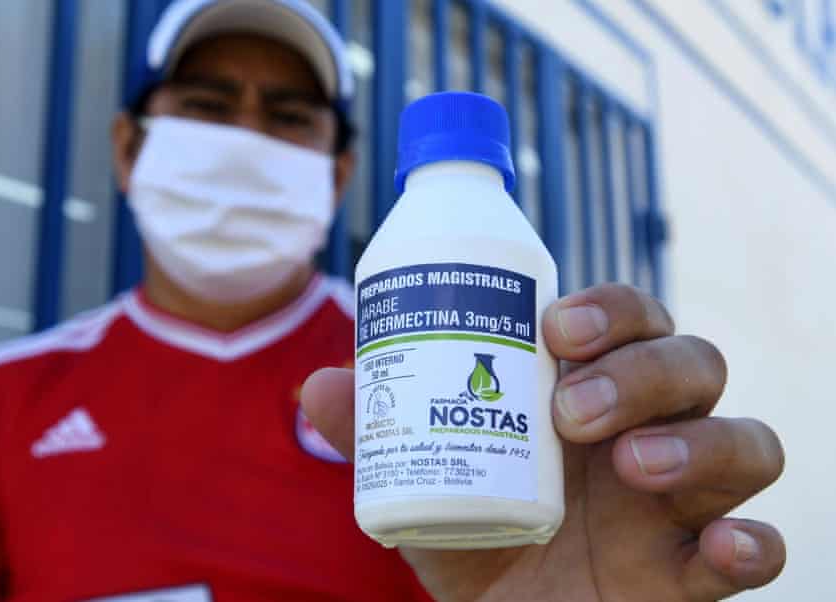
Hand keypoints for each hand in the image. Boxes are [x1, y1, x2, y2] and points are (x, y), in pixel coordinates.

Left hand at [302, 284, 785, 601]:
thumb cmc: (477, 533)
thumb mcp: (426, 478)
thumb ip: (380, 433)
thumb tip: (321, 387)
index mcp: (589, 390)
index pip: (629, 320)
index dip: (609, 308)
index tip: (554, 325)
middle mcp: (650, 430)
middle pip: (691, 364)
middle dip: (639, 372)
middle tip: (570, 409)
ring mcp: (681, 500)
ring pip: (745, 440)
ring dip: (701, 441)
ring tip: (632, 464)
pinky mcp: (695, 570)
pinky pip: (763, 544)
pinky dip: (753, 542)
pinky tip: (718, 546)